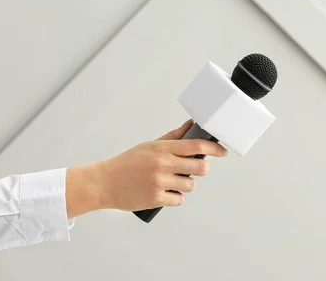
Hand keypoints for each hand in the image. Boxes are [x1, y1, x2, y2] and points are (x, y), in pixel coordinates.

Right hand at [66, 120, 226, 217]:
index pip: (195, 146)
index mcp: (162, 149)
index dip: (213, 148)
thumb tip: (191, 125)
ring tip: (171, 182)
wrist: (104, 182)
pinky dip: (174, 197)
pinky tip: (164, 192)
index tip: (222, 151)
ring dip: (185, 185)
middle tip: (194, 170)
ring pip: (190, 185)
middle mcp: (163, 164)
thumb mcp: (150, 145)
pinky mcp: (156, 198)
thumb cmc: (128, 163)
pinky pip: (179, 199)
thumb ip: (173, 137)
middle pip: (200, 168)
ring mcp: (160, 182)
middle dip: (201, 169)